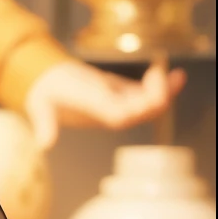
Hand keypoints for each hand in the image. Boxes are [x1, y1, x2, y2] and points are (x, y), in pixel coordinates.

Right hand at [24, 58, 185, 150]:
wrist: (48, 84)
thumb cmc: (45, 95)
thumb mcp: (41, 106)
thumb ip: (44, 123)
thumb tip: (44, 144)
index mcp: (96, 115)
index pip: (123, 116)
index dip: (140, 104)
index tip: (147, 83)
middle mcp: (113, 114)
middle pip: (143, 112)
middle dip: (157, 95)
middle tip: (160, 73)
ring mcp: (121, 105)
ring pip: (150, 105)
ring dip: (165, 91)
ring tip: (176, 75)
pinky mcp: (125, 95)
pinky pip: (149, 94)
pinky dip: (163, 86)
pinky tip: (175, 75)